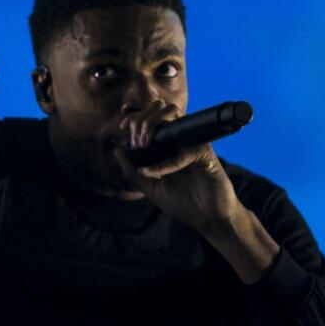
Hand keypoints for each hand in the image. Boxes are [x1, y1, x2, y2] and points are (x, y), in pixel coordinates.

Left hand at [110, 101, 242, 233]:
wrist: (208, 218)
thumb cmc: (183, 203)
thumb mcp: (151, 189)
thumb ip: (132, 172)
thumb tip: (116, 151)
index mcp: (166, 145)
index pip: (150, 118)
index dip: (135, 117)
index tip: (122, 128)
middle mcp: (179, 139)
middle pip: (160, 108)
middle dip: (142, 119)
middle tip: (136, 141)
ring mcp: (191, 142)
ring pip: (172, 113)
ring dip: (153, 124)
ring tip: (143, 145)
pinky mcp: (203, 152)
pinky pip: (182, 149)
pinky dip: (166, 162)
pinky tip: (156, 173)